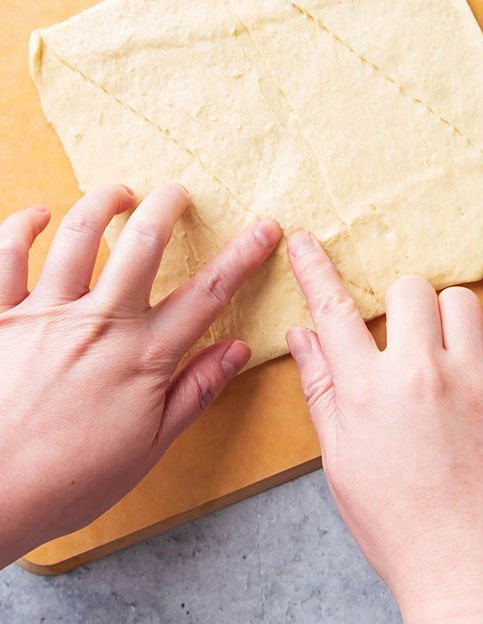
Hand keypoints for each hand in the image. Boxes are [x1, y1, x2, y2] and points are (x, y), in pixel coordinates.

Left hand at [0, 184, 279, 563]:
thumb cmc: (67, 481)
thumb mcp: (148, 446)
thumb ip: (195, 392)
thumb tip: (237, 351)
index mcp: (143, 356)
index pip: (207, 293)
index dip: (242, 255)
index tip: (266, 227)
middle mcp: (100, 323)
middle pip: (144, 244)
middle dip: (167, 207)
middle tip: (178, 192)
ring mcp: (44, 315)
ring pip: (79, 235)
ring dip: (104, 203)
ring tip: (119, 194)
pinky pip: (5, 255)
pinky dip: (22, 225)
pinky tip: (37, 214)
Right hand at [284, 232, 482, 623]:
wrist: (471, 570)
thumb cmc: (399, 524)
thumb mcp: (342, 463)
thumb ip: (323, 392)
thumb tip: (302, 336)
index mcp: (367, 394)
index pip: (332, 312)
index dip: (315, 270)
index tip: (304, 240)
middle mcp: (421, 375)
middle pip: (411, 289)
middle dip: (407, 308)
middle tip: (410, 342)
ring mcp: (476, 381)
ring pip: (464, 302)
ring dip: (453, 324)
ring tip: (450, 366)